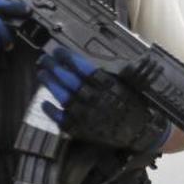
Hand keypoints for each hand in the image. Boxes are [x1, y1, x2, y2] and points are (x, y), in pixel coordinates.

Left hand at [36, 46, 168, 151]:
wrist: (141, 132)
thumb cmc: (133, 105)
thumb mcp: (125, 84)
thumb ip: (107, 72)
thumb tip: (87, 59)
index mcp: (108, 86)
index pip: (83, 68)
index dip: (68, 58)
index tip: (59, 51)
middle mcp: (96, 100)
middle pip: (70, 81)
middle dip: (55, 68)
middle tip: (45, 59)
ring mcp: (88, 116)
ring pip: (63, 97)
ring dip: (50, 84)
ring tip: (42, 73)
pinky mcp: (82, 129)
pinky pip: (62, 119)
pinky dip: (51, 110)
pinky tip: (44, 102)